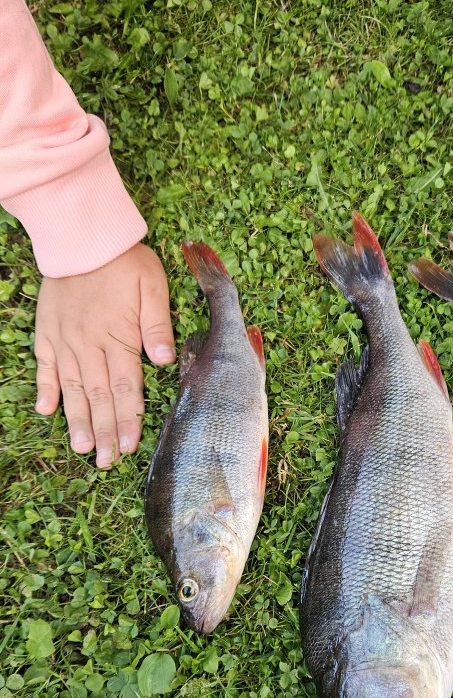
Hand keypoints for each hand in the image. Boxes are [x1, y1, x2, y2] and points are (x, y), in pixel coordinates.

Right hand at [34, 243, 174, 467]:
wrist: (80, 234)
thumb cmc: (123, 261)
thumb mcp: (152, 286)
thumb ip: (158, 324)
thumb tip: (163, 360)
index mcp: (116, 338)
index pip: (125, 389)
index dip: (128, 420)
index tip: (131, 446)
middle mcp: (88, 345)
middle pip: (98, 398)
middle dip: (105, 433)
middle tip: (108, 462)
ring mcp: (65, 341)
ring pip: (72, 389)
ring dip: (77, 421)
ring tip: (83, 449)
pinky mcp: (48, 332)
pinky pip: (45, 366)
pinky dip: (47, 390)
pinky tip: (47, 413)